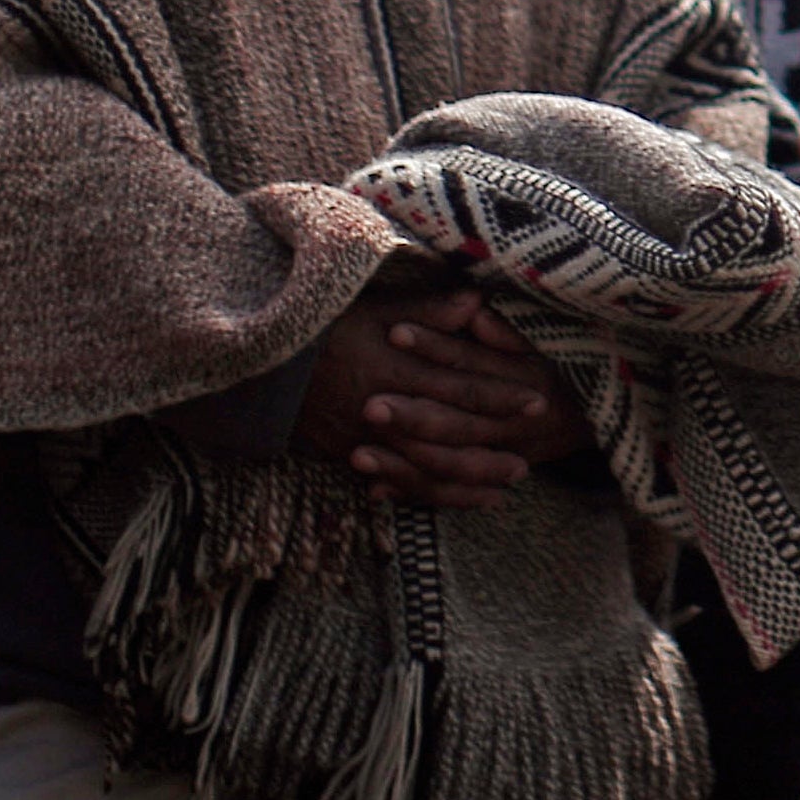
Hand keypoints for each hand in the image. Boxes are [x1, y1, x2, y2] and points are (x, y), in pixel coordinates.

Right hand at [298, 284, 584, 509]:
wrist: (262, 362)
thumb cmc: (324, 327)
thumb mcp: (374, 308)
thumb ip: (429, 309)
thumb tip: (478, 300)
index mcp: (393, 368)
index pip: (458, 386)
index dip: (498, 395)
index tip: (536, 401)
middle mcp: (381, 409)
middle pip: (447, 436)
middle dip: (490, 449)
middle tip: (530, 458)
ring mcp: (363, 439)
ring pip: (425, 469)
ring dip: (468, 480)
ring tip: (507, 484)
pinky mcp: (348, 456)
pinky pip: (398, 483)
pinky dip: (431, 495)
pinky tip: (461, 500)